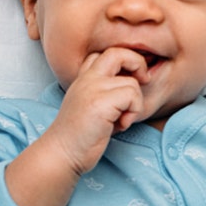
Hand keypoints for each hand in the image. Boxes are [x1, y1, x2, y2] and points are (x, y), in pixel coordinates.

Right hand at [4, 48, 147, 205]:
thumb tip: (136, 85)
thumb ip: (106, 93)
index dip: (122, 62)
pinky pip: (132, 96)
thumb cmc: (80, 136)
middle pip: (118, 53)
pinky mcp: (100, 103)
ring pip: (132, 83)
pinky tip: (120, 126)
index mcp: (83, 79)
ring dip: (135, 104)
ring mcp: (93, 89)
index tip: (129, 80)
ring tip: (122, 120)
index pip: (103, 54)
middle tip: (143, 82)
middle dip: (137, 63)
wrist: (62, 153)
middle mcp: (87, 79)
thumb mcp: (91, 106)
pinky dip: (133, 113)